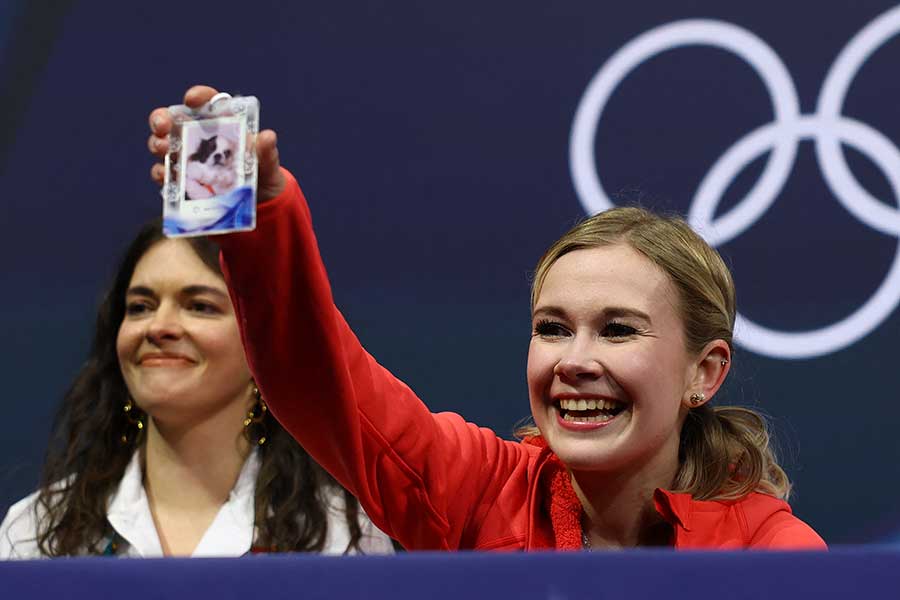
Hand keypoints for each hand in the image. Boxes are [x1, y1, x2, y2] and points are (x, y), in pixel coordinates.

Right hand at [147, 85, 285, 201]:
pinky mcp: (182, 180)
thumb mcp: (268, 164)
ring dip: (158, 145)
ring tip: (164, 150)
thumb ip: (266, 151)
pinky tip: (165, 175)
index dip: (198, 96)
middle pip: (172, 120)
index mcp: (221, 124)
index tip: (191, 100)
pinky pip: (165, 174)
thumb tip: (268, 137)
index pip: (207, 102)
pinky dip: (162, 174)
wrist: (258, 203)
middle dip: (161, 119)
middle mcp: (199, 137)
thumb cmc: (263, 174)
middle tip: (163, 126)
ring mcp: (187, 158)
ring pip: (163, 145)